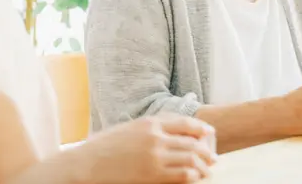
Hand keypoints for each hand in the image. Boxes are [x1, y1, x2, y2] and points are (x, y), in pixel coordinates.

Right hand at [70, 114, 216, 183]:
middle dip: (206, 150)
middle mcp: (156, 137)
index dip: (200, 127)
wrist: (88, 163)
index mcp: (149, 122)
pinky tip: (196, 178)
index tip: (209, 132)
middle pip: (191, 141)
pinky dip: (193, 176)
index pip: (184, 122)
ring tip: (208, 171)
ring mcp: (156, 156)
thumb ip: (147, 128)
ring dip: (203, 165)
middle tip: (213, 158)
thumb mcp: (128, 129)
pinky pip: (183, 175)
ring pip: (191, 159)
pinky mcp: (154, 175)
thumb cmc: (104, 147)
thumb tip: (165, 131)